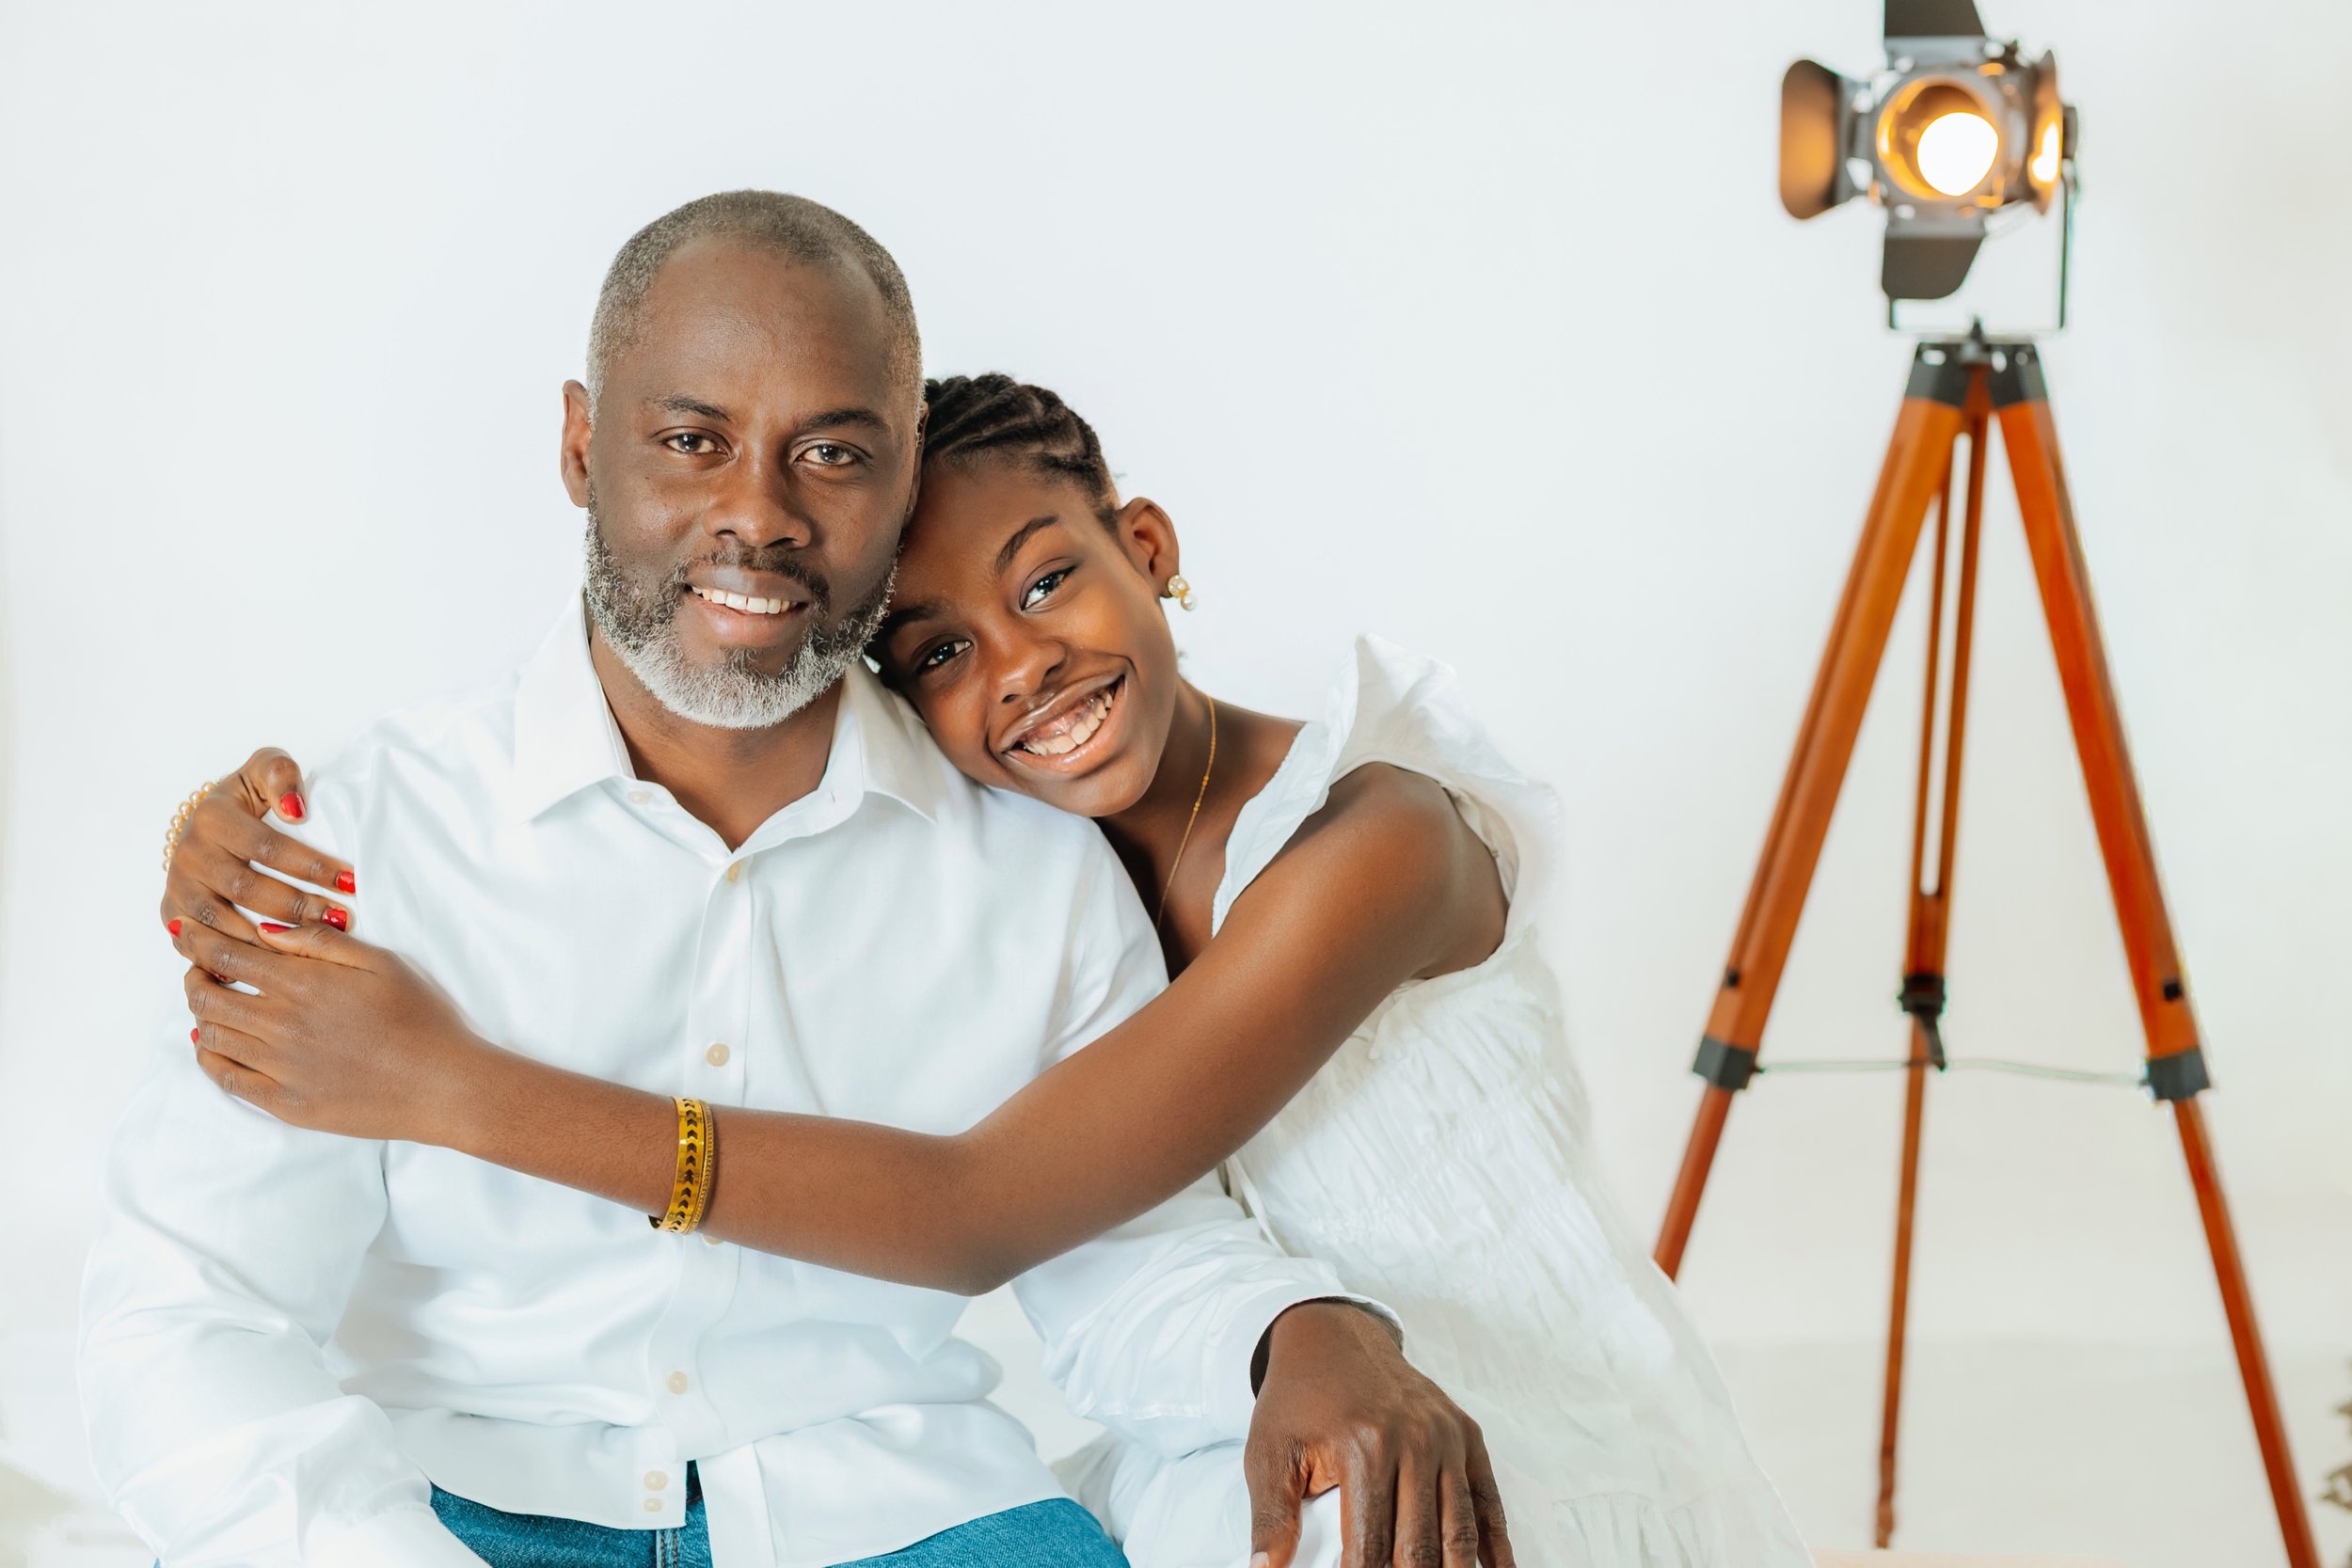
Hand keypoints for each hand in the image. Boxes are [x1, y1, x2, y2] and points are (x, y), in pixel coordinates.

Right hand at [161, 747, 353, 942]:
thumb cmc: (246, 799)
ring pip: (223, 923)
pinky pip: (203, 945)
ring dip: (271, 940)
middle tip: (340, 919)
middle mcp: (188, 854)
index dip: (311, 865)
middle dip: (298, 907)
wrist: (203, 823)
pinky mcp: (173, 913)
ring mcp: (177, 887)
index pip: (267, 847)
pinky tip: (272, 969)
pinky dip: (237, 959)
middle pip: (247, 888)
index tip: (351, 882)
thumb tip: (295, 808)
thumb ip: (280, 774)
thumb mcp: (263, 770)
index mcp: (212, 818)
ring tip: (314, 947)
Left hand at [173, 918, 490, 1144]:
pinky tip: (213, 1045)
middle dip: (194, 976)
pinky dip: (209, 1057)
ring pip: (211, 1034)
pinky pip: (225, 1078)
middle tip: (199, 969)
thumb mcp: (381, 963)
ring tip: (212, 1004)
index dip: (198, 940)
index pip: (226, 955)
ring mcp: (278, 1067)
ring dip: (202, 1014)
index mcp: (303, 984)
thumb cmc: (420, 1018)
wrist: (441, 1084)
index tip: (185, 931)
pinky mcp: (283, 1102)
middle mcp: (280, 1024)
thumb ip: (321, 942)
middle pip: (207, 995)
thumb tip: (268, 931)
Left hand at [1245, 1301, 1512, 1567]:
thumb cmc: (1298, 1399)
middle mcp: (1414, 1440)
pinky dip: (1495, 1546)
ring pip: (1458, 1530)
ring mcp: (1446, 1436)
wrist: (1333, 1337)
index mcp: (1364, 1446)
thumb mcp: (1270, 1452)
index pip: (1369, 1547)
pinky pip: (1487, 1500)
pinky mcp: (1467, 1434)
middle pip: (1419, 1546)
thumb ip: (1270, 1517)